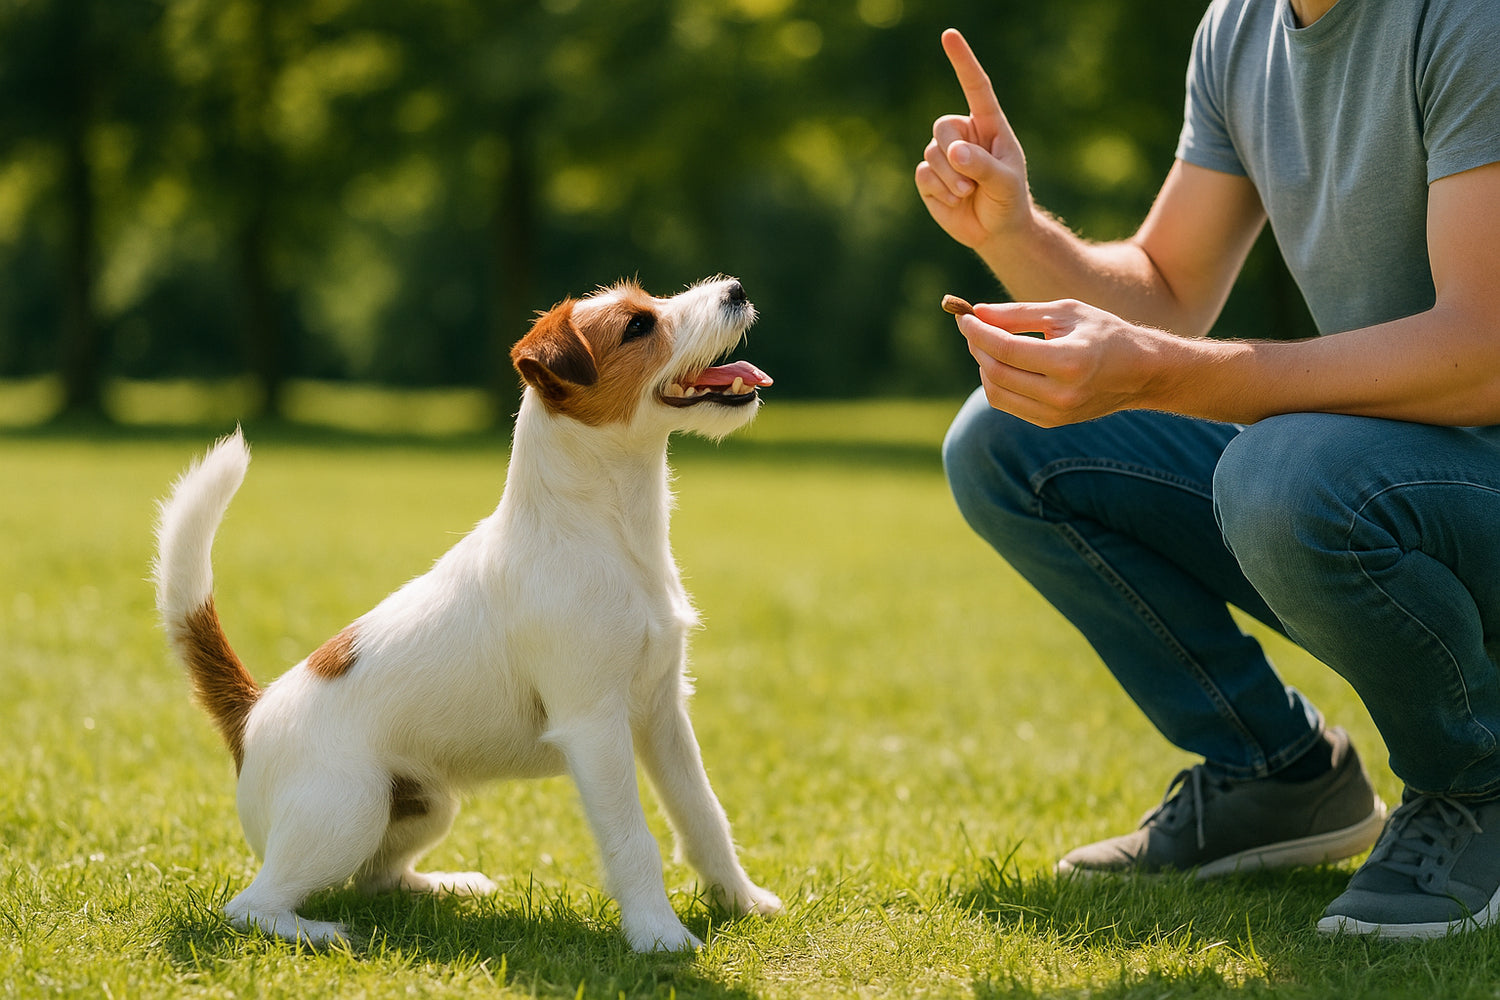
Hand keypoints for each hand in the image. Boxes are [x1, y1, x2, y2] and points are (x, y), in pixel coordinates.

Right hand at [915, 29, 1032, 250]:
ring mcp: (944, 155)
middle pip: (943, 127)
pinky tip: (955, 200)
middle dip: (954, 156)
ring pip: (931, 153)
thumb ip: (983, 166)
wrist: (995, 231)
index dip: (962, 61)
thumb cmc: (1008, 200)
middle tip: (971, 182)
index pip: (975, 87)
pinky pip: (923, 174)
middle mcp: (963, 134)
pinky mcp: (929, 178)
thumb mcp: (1006, 183)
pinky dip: (939, 190)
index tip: (949, 36)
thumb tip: (954, 152)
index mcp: (988, 125)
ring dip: (950, 179)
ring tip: (968, 193)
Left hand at [955, 299, 1177, 426]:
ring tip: (986, 343)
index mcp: (1070, 361)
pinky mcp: (1052, 423)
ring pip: (997, 393)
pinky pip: (1009, 404)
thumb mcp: (1066, 312)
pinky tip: (1002, 363)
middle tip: (972, 327)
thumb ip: (1019, 314)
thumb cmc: (1105, 333)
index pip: (1006, 349)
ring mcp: (1056, 414)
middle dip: (977, 347)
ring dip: (982, 366)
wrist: (1142, 373)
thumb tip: (977, 313)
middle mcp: (1062, 393)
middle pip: (996, 372)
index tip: (964, 317)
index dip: (979, 332)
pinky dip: (997, 382)